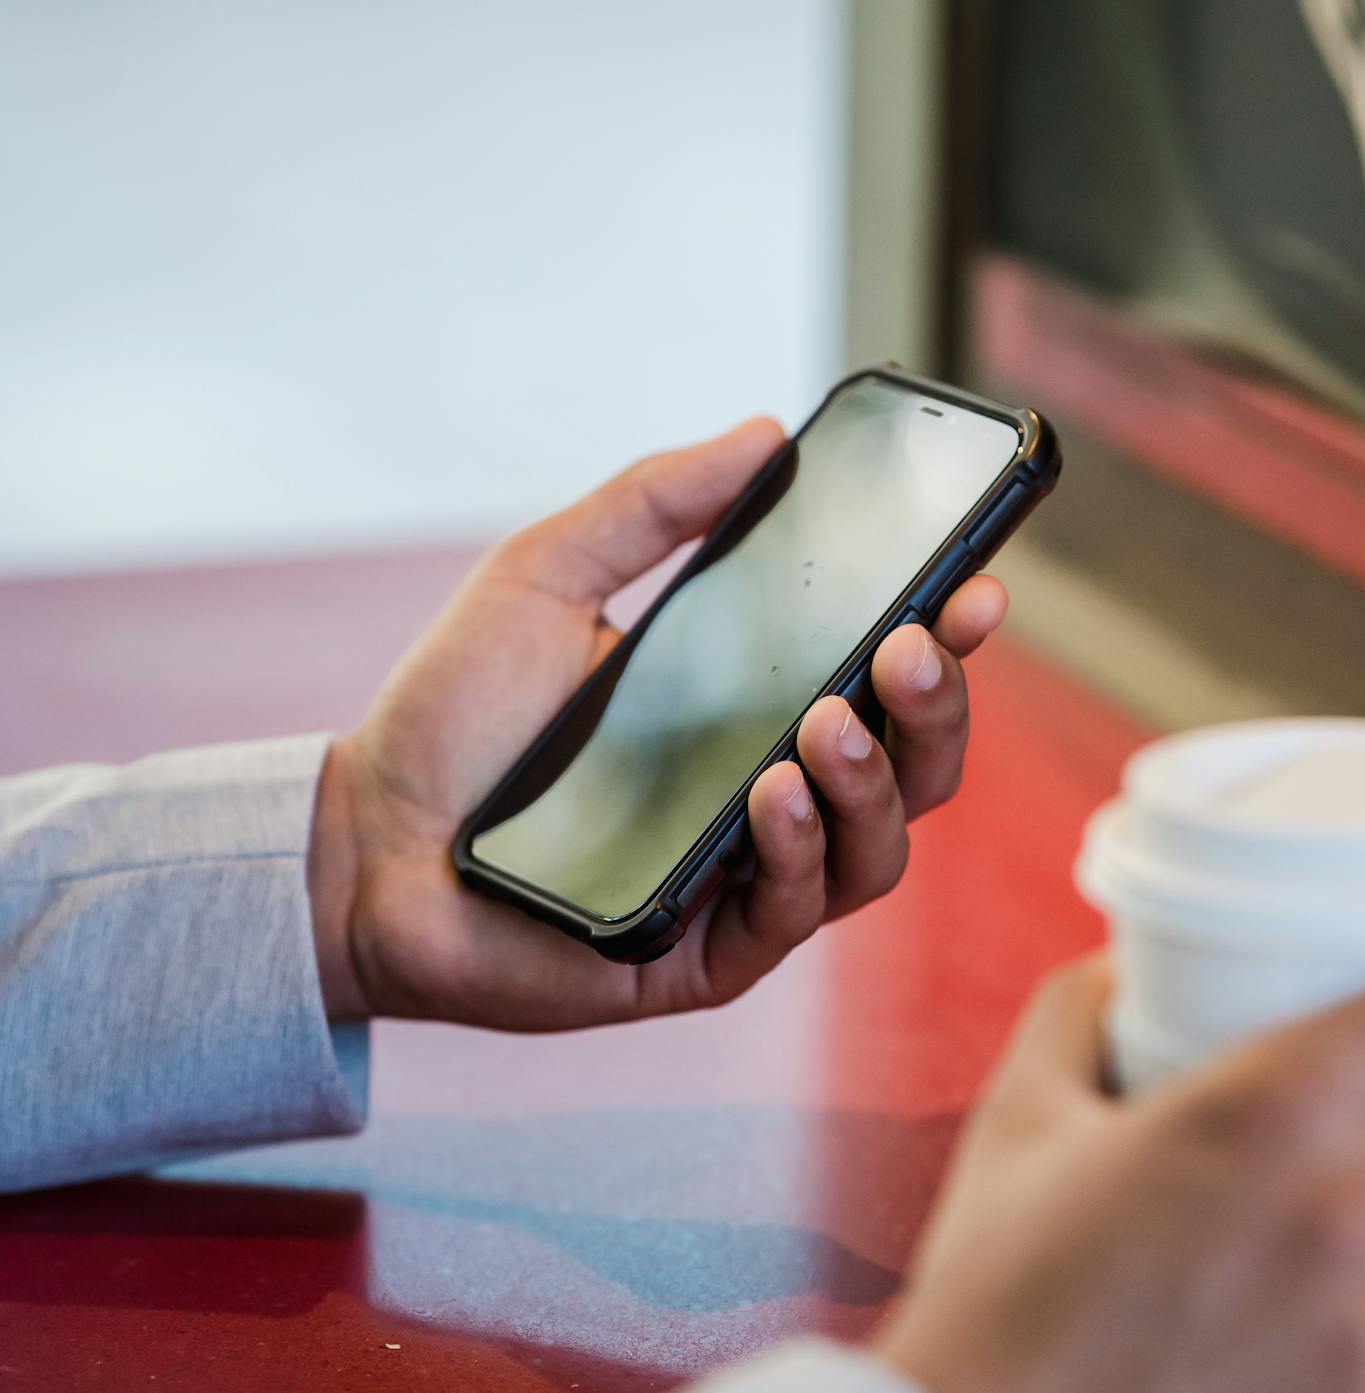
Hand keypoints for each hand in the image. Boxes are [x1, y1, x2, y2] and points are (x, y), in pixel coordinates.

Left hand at [308, 417, 1006, 1030]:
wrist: (360, 838)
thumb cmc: (456, 715)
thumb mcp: (548, 574)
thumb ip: (652, 503)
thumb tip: (764, 433)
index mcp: (755, 713)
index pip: (885, 684)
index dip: (947, 641)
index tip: (976, 586)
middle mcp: (770, 802)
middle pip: (915, 772)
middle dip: (936, 709)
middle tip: (909, 647)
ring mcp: (741, 886)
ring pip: (877, 854)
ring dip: (874, 781)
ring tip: (827, 721)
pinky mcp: (699, 959)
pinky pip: (790, 917)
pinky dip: (798, 853)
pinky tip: (776, 797)